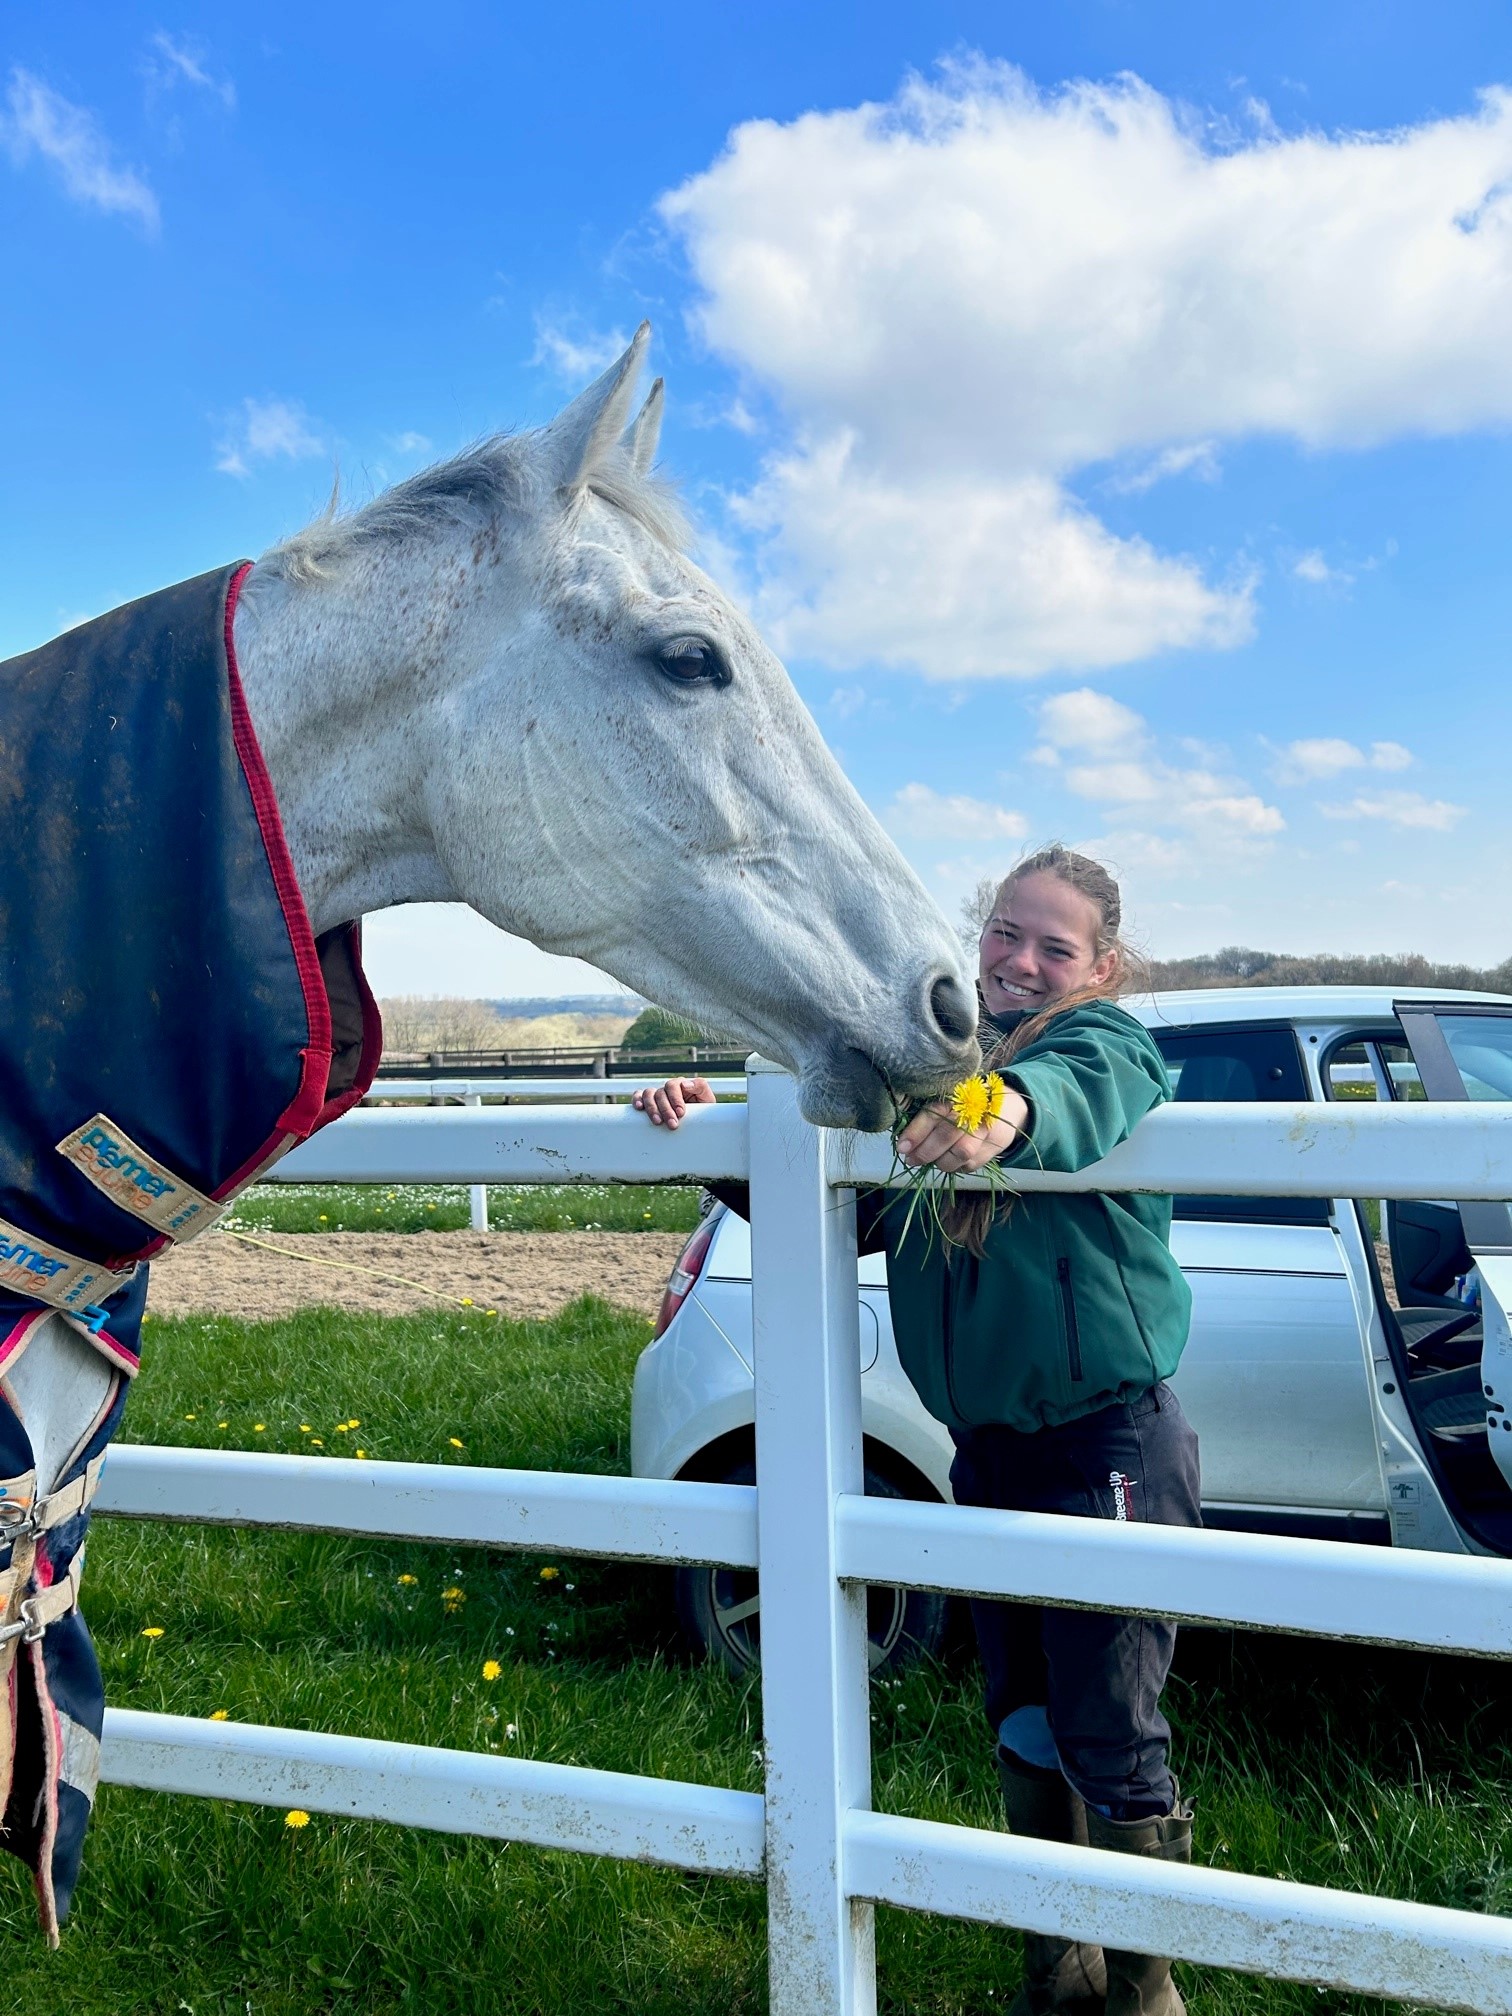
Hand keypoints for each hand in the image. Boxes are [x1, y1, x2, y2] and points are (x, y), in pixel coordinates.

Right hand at [632, 1077, 715, 1129]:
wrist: (698, 1122)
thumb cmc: (702, 1110)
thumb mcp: (707, 1097)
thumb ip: (700, 1086)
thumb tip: (685, 1084)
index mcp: (680, 1085)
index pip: (673, 1086)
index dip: (675, 1099)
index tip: (681, 1112)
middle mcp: (667, 1088)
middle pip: (660, 1093)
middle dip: (666, 1110)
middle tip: (672, 1124)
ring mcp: (657, 1094)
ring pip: (648, 1094)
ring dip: (652, 1108)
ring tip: (658, 1122)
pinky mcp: (648, 1101)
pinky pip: (638, 1096)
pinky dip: (637, 1099)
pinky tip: (639, 1108)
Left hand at [896, 1091, 1026, 1175]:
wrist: (1008, 1107)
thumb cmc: (967, 1103)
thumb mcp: (948, 1101)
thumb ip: (929, 1116)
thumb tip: (904, 1141)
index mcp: (957, 1094)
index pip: (934, 1113)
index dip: (916, 1131)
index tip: (902, 1146)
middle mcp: (975, 1110)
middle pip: (947, 1135)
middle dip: (925, 1151)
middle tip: (911, 1159)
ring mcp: (987, 1130)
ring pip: (961, 1153)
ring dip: (941, 1162)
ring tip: (930, 1160)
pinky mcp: (994, 1147)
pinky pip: (970, 1164)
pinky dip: (955, 1166)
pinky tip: (949, 1160)